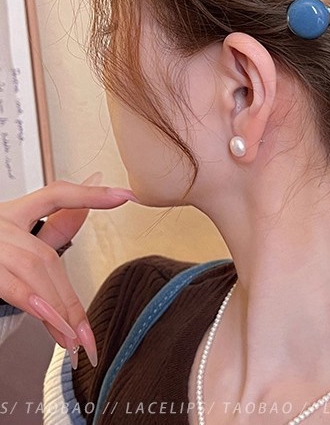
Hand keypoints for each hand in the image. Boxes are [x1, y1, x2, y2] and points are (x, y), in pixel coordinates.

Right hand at [0, 172, 138, 367]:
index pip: (57, 194)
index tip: (125, 196)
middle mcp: (1, 224)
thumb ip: (59, 221)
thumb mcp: (21, 234)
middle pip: (45, 257)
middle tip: (86, 331)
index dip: (91, 194)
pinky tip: (49, 318)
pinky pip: (8, 286)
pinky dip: (31, 302)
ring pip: (30, 273)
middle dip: (68, 297)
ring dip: (55, 307)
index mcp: (14, 212)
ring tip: (73, 337)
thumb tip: (97, 185)